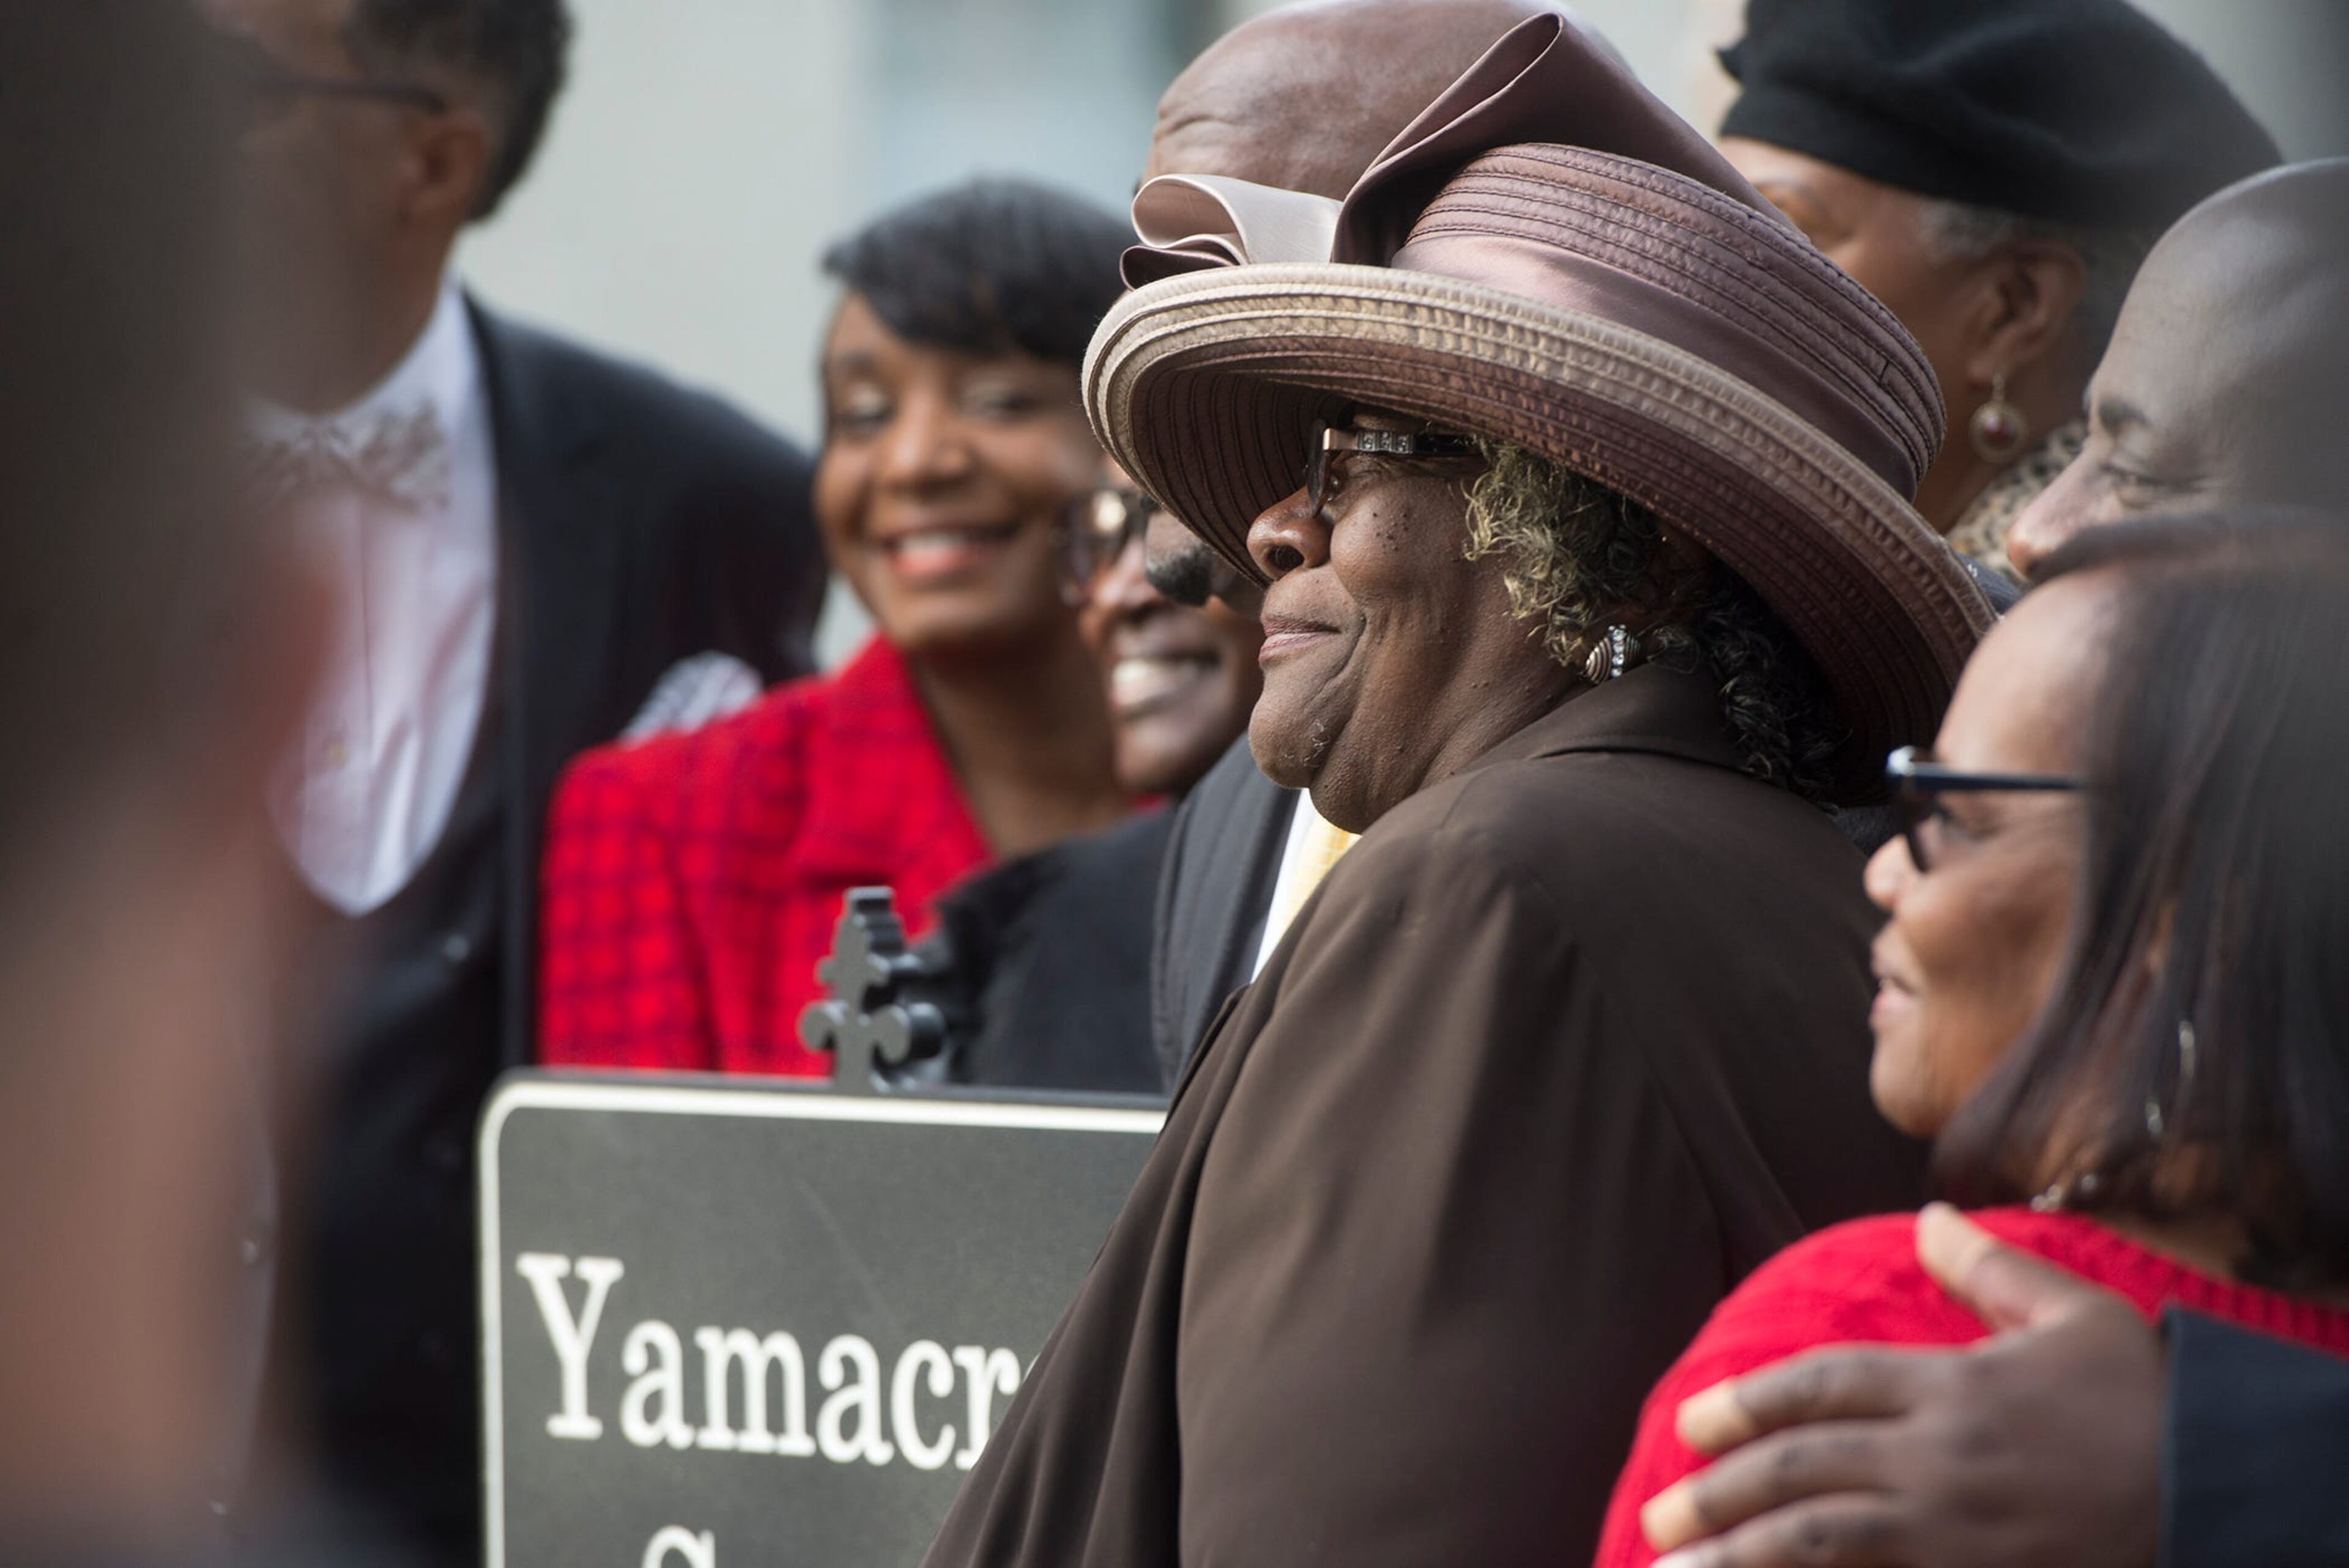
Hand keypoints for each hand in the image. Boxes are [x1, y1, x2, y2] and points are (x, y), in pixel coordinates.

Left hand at [1637, 1204, 2165, 1567]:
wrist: (2224, 1494)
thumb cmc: (2146, 1404)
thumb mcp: (2075, 1315)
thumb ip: (1992, 1269)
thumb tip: (1927, 1218)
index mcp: (1954, 1388)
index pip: (1822, 1385)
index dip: (1747, 1403)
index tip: (1692, 1422)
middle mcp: (1942, 1460)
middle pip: (1805, 1470)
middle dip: (1722, 1493)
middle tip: (1660, 1511)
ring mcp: (1957, 1533)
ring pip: (1825, 1544)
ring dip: (1743, 1557)